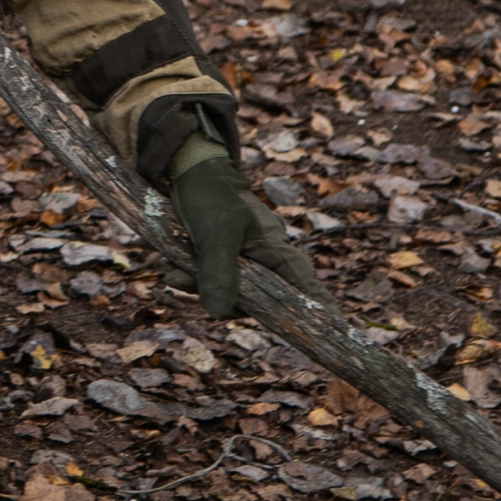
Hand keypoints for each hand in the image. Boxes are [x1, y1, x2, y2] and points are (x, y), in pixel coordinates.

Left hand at [165, 151, 317, 317]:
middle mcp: (265, 260)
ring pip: (226, 291)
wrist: (183, 170)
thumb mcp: (215, 233)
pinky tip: (167, 265)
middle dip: (221, 297)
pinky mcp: (220, 258)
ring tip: (171, 270)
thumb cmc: (210, 195)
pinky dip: (188, 275)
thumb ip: (219, 273)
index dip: (317, 311)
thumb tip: (220, 315)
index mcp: (278, 251)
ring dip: (196, 284)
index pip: (305, 288)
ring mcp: (243, 260)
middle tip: (183, 281)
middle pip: (256, 300)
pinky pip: (208, 279)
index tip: (332, 330)